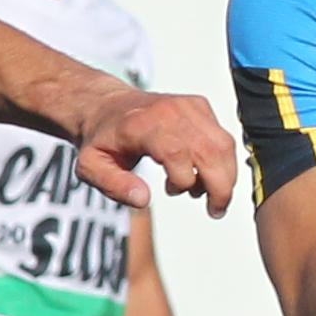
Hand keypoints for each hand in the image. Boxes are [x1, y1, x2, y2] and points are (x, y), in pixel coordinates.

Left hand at [74, 88, 237, 215]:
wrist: (106, 106)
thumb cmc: (100, 139)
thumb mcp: (91, 166)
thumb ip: (114, 185)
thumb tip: (143, 200)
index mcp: (142, 124)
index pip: (178, 153)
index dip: (183, 181)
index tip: (171, 192)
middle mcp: (171, 111)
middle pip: (211, 150)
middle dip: (220, 188)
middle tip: (214, 210)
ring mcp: (188, 106)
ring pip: (223, 145)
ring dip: (224, 176)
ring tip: (203, 192)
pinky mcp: (199, 106)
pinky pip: (222, 138)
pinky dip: (220, 162)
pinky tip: (199, 172)